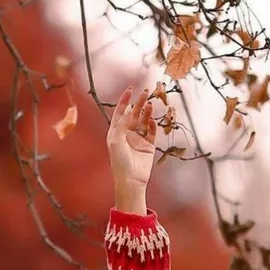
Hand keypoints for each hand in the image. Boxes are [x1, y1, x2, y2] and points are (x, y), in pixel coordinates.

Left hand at [106, 86, 156, 209]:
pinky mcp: (148, 146)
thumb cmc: (119, 162)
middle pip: (134, 114)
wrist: (131, 180)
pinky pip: (152, 131)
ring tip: (151, 103)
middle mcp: (127, 134)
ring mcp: (138, 139)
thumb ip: (122, 124)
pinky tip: (153, 118)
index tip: (130, 89)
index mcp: (116, 132)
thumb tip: (130, 108)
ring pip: (144, 121)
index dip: (125, 100)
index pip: (120, 112)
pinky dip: (153, 124)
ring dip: (147, 112)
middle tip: (146, 92)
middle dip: (139, 103)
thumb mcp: (116, 140)